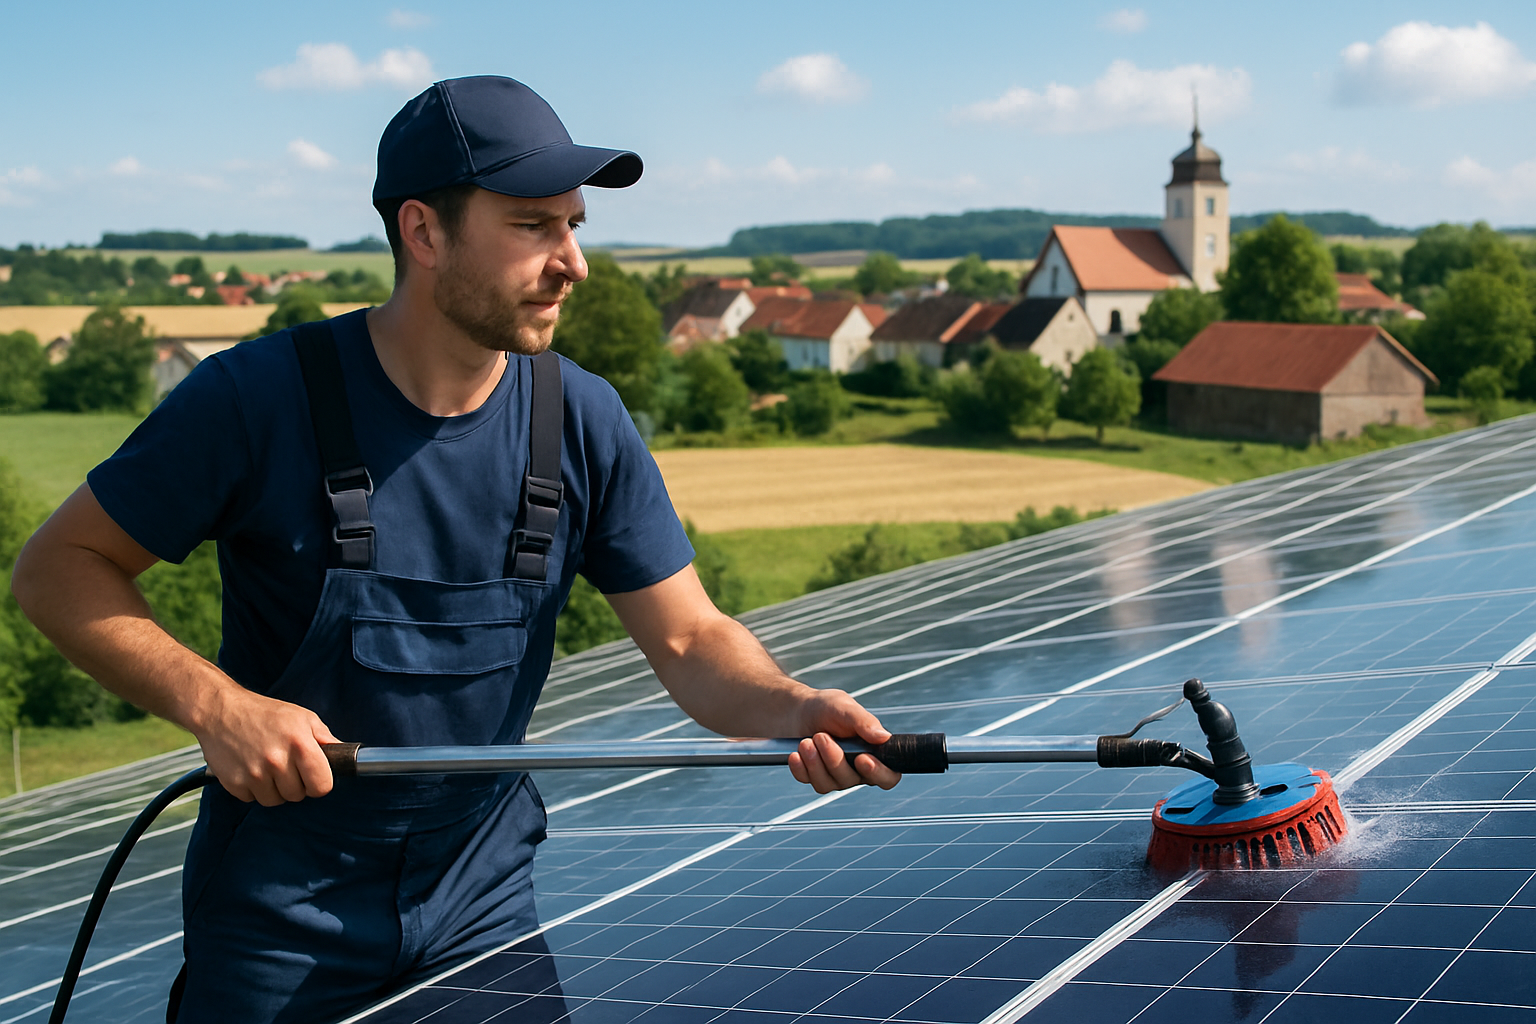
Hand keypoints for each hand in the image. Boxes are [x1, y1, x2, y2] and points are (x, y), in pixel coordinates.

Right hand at [193, 687, 340, 805]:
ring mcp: (254, 774)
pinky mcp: (235, 783)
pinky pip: (253, 799)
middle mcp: (277, 761)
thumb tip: (345, 756)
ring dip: (274, 788)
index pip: (322, 786)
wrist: (221, 711)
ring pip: (276, 800)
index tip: (313, 776)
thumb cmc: (265, 713)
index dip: (319, 783)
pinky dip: (253, 789)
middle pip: (298, 795)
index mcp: (300, 744)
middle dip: (295, 784)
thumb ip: (325, 739)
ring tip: (267, 766)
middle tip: (286, 765)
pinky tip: (250, 768)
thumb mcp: (302, 717)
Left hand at [787, 688, 901, 792]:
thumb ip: (865, 722)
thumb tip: (884, 738)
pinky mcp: (813, 777)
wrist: (795, 710)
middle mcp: (856, 769)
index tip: (862, 758)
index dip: (879, 773)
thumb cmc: (826, 707)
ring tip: (805, 742)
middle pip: (851, 780)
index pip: (888, 776)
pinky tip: (795, 754)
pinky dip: (801, 768)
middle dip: (833, 759)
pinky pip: (808, 782)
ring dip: (815, 762)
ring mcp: (834, 776)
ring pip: (828, 784)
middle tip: (820, 736)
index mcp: (873, 753)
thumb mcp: (845, 707)